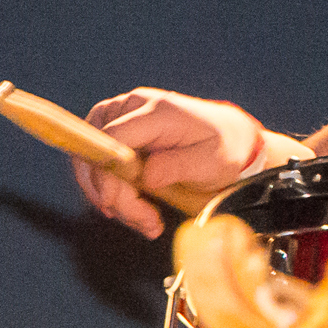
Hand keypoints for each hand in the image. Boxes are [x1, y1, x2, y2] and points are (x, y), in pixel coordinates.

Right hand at [70, 88, 310, 238]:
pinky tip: (140, 211)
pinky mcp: (120, 133)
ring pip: (93, 162)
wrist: (233, 141)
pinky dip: (114, 192)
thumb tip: (144, 176)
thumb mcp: (210, 161)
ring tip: (148, 221)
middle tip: (143, 221)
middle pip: (96, 152)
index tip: (116, 203)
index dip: (106, 173)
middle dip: (112, 193)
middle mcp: (135, 107)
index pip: (112, 138)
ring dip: (113, 198)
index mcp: (159, 110)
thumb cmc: (225, 149)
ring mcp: (124, 117)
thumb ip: (176, 166)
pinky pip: (100, 165)